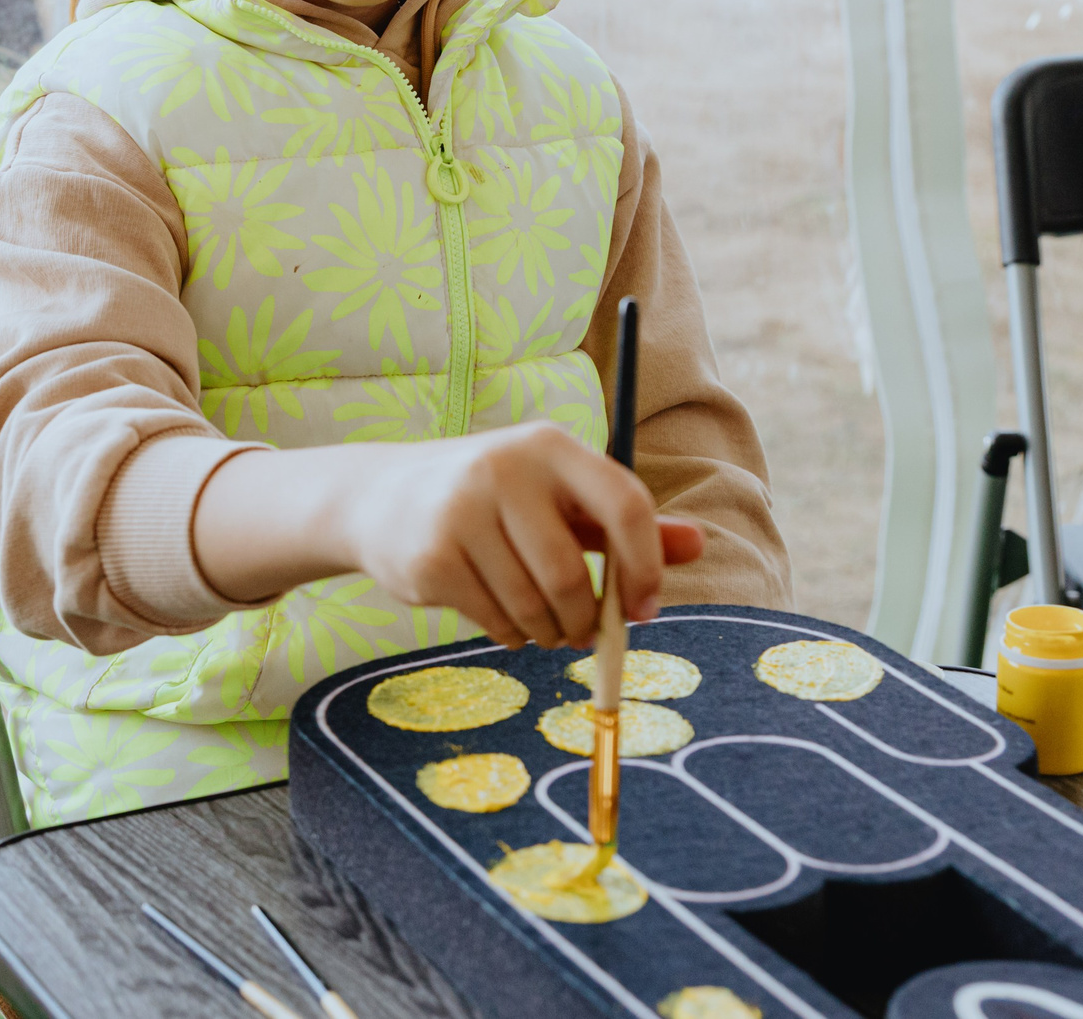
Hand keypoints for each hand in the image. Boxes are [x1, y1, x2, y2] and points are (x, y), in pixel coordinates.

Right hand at [339, 423, 701, 649]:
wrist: (383, 497)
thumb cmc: (494, 498)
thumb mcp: (559, 495)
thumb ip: (624, 521)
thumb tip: (699, 544)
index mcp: (549, 447)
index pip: (624, 504)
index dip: (646, 565)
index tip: (643, 608)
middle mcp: (503, 469)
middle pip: (571, 574)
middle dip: (585, 620)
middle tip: (582, 634)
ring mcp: (460, 512)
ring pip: (533, 606)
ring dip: (548, 632)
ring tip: (543, 626)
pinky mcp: (431, 556)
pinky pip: (496, 621)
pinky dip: (512, 635)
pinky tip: (504, 619)